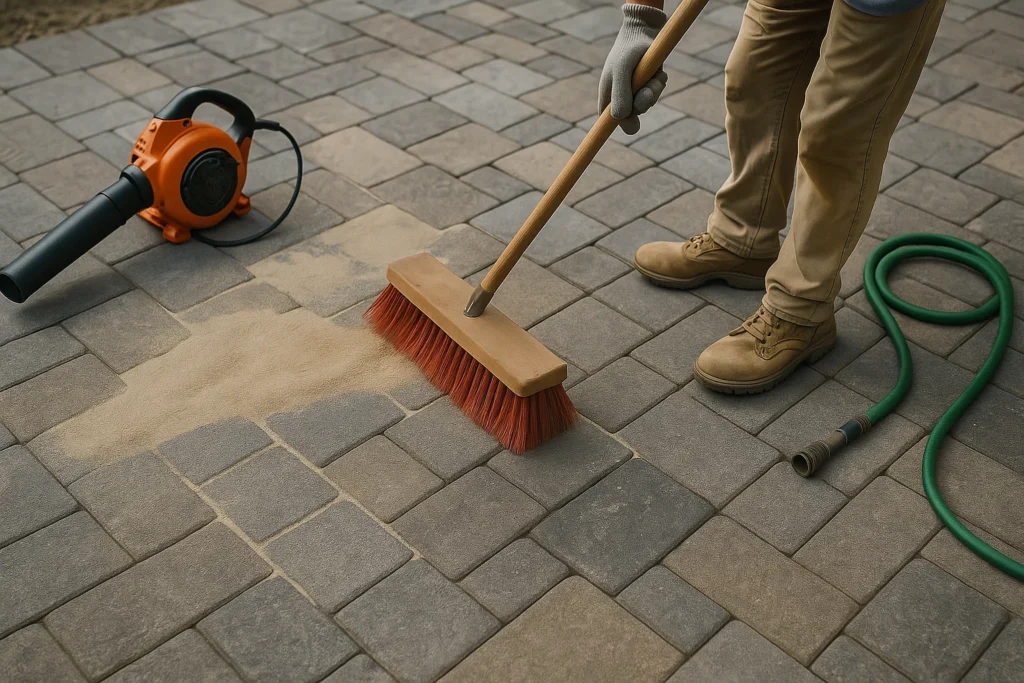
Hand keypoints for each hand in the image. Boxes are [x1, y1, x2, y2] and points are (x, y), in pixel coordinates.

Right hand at [599, 3, 668, 134]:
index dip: (620, 125)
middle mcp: (620, 98)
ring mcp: (634, 92)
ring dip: (654, 90)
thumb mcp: (622, 71)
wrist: (643, 31)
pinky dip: (659, 83)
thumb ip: (620, 94)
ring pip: (648, 104)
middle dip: (643, 103)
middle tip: (647, 88)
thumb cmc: (627, 50)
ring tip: (653, 73)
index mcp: (607, 98)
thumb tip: (619, 118)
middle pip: (634, 117)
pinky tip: (657, 71)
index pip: (610, 122)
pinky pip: (657, 93)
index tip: (631, 126)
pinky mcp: (647, 85)